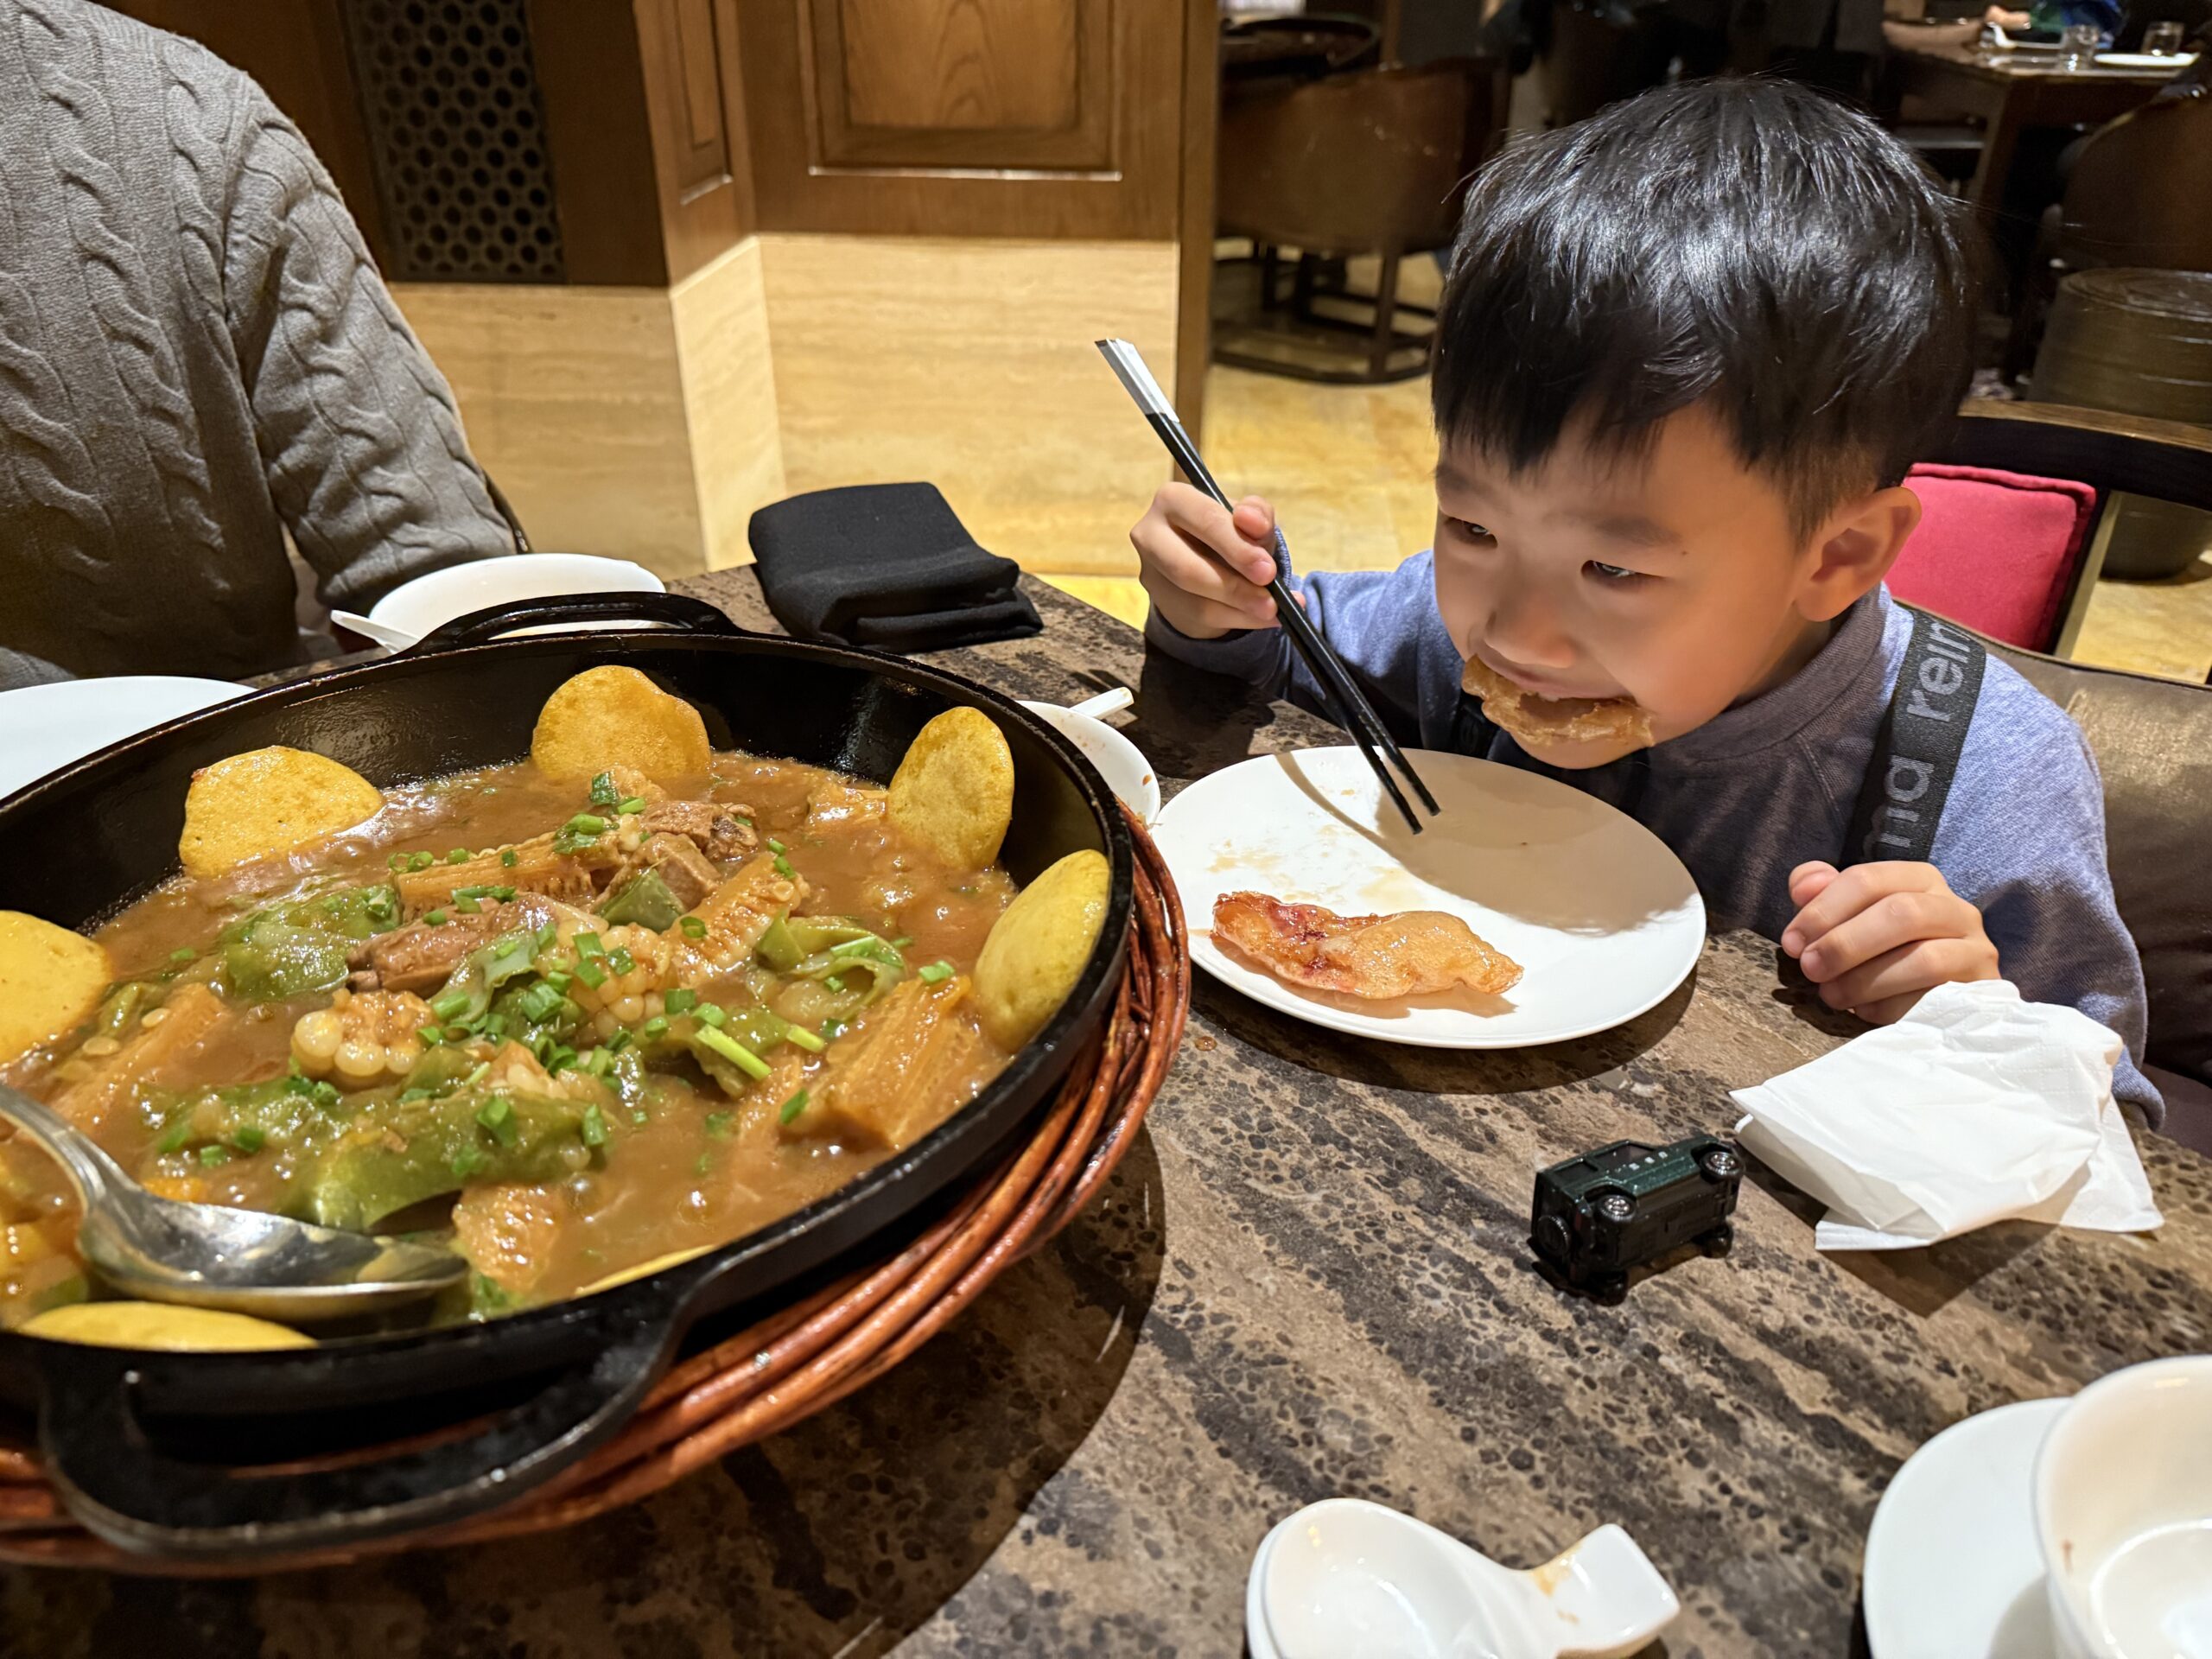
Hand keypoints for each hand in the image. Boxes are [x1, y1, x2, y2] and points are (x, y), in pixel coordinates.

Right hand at [1128, 483, 1288, 639]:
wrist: (1207, 557)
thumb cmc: (1229, 530)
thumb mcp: (1249, 518)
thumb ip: (1257, 514)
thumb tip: (1250, 520)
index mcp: (1173, 498)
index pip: (1204, 520)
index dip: (1237, 546)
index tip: (1269, 570)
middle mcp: (1150, 533)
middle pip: (1186, 568)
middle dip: (1234, 587)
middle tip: (1271, 601)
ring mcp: (1151, 571)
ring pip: (1193, 601)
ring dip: (1239, 609)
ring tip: (1272, 611)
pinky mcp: (1160, 600)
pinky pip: (1200, 618)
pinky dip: (1238, 619)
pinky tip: (1262, 618)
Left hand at [1780, 861, 1999, 1023]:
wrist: (1941, 999)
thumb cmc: (1885, 952)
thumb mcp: (1850, 919)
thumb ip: (1823, 894)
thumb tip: (1803, 886)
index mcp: (1919, 880)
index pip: (1868, 879)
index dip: (1822, 910)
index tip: (1791, 942)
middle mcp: (1955, 908)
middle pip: (1900, 913)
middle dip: (1845, 943)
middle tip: (1809, 968)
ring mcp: (1976, 949)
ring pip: (1923, 960)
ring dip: (1865, 980)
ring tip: (1832, 995)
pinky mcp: (1981, 991)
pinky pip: (1934, 999)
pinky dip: (1890, 1007)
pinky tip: (1865, 1011)